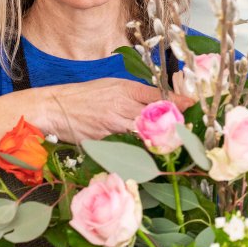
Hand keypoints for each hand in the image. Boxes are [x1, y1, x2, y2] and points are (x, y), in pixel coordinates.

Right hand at [37, 77, 194, 142]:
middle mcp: (122, 104)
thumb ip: (133, 95)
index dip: (177, 102)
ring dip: (159, 141)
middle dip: (173, 124)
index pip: (157, 94)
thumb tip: (158, 103)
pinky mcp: (104, 139)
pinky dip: (137, 153)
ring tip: (174, 147)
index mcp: (124, 88)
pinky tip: (147, 159)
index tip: (192, 106)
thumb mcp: (110, 87)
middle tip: (188, 132)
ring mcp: (113, 123)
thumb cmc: (83, 97)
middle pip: (155, 116)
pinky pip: (126, 147)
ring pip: (143, 133)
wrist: (54, 106)